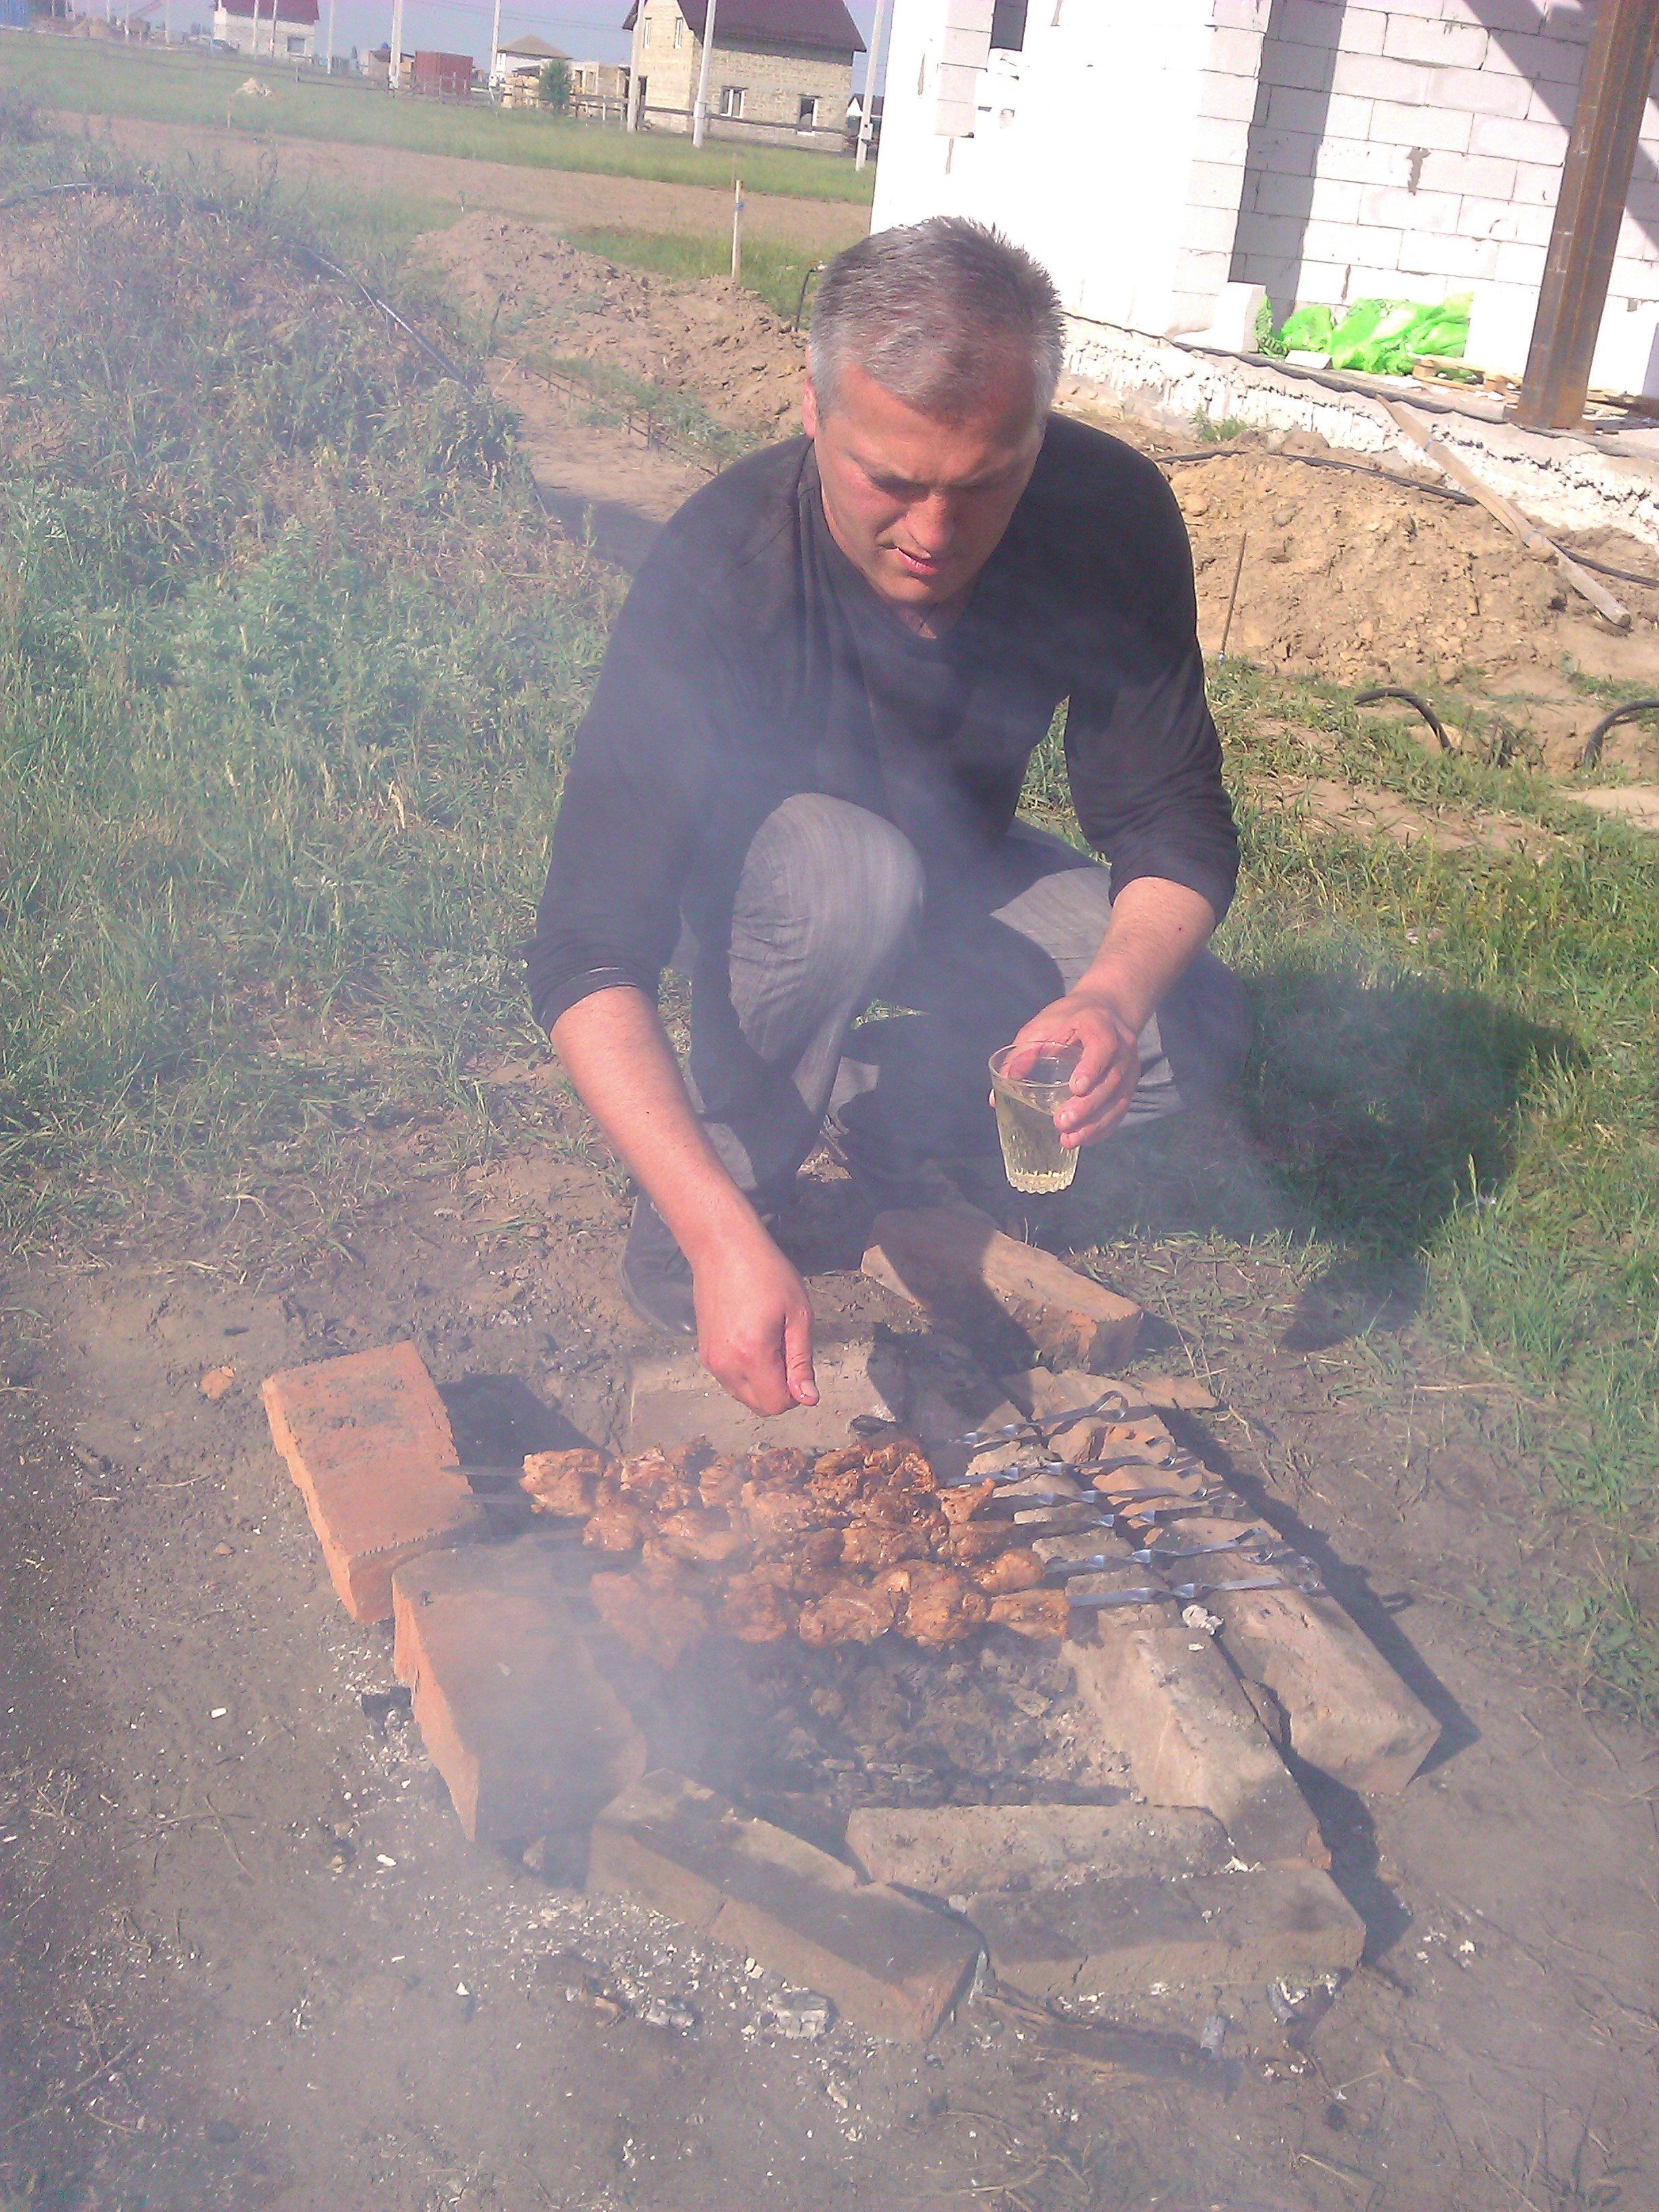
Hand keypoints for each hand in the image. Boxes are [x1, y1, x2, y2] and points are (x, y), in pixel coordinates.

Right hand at [690, 1220, 818, 1416]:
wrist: (723, 1248)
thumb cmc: (767, 1274)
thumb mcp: (798, 1315)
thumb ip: (801, 1362)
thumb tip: (809, 1400)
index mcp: (751, 1355)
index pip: (777, 1404)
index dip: (796, 1391)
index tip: (798, 1359)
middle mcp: (725, 1365)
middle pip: (760, 1406)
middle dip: (779, 1390)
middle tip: (785, 1349)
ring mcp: (710, 1361)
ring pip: (744, 1395)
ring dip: (762, 1382)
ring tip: (768, 1341)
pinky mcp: (703, 1353)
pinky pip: (730, 1380)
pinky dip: (746, 1372)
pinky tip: (751, 1339)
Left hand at [1008, 989, 1142, 1148]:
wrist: (1107, 1009)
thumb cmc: (1070, 1018)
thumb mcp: (1043, 1027)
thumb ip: (1022, 1055)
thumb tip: (997, 1095)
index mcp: (1099, 1025)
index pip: (1103, 1046)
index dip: (1092, 1068)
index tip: (1075, 1088)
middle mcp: (1121, 1047)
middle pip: (1111, 1080)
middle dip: (1087, 1106)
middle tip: (1061, 1122)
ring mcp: (1129, 1068)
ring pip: (1119, 1100)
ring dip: (1095, 1124)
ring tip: (1069, 1140)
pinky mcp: (1129, 1084)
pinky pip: (1120, 1110)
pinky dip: (1103, 1128)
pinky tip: (1083, 1139)